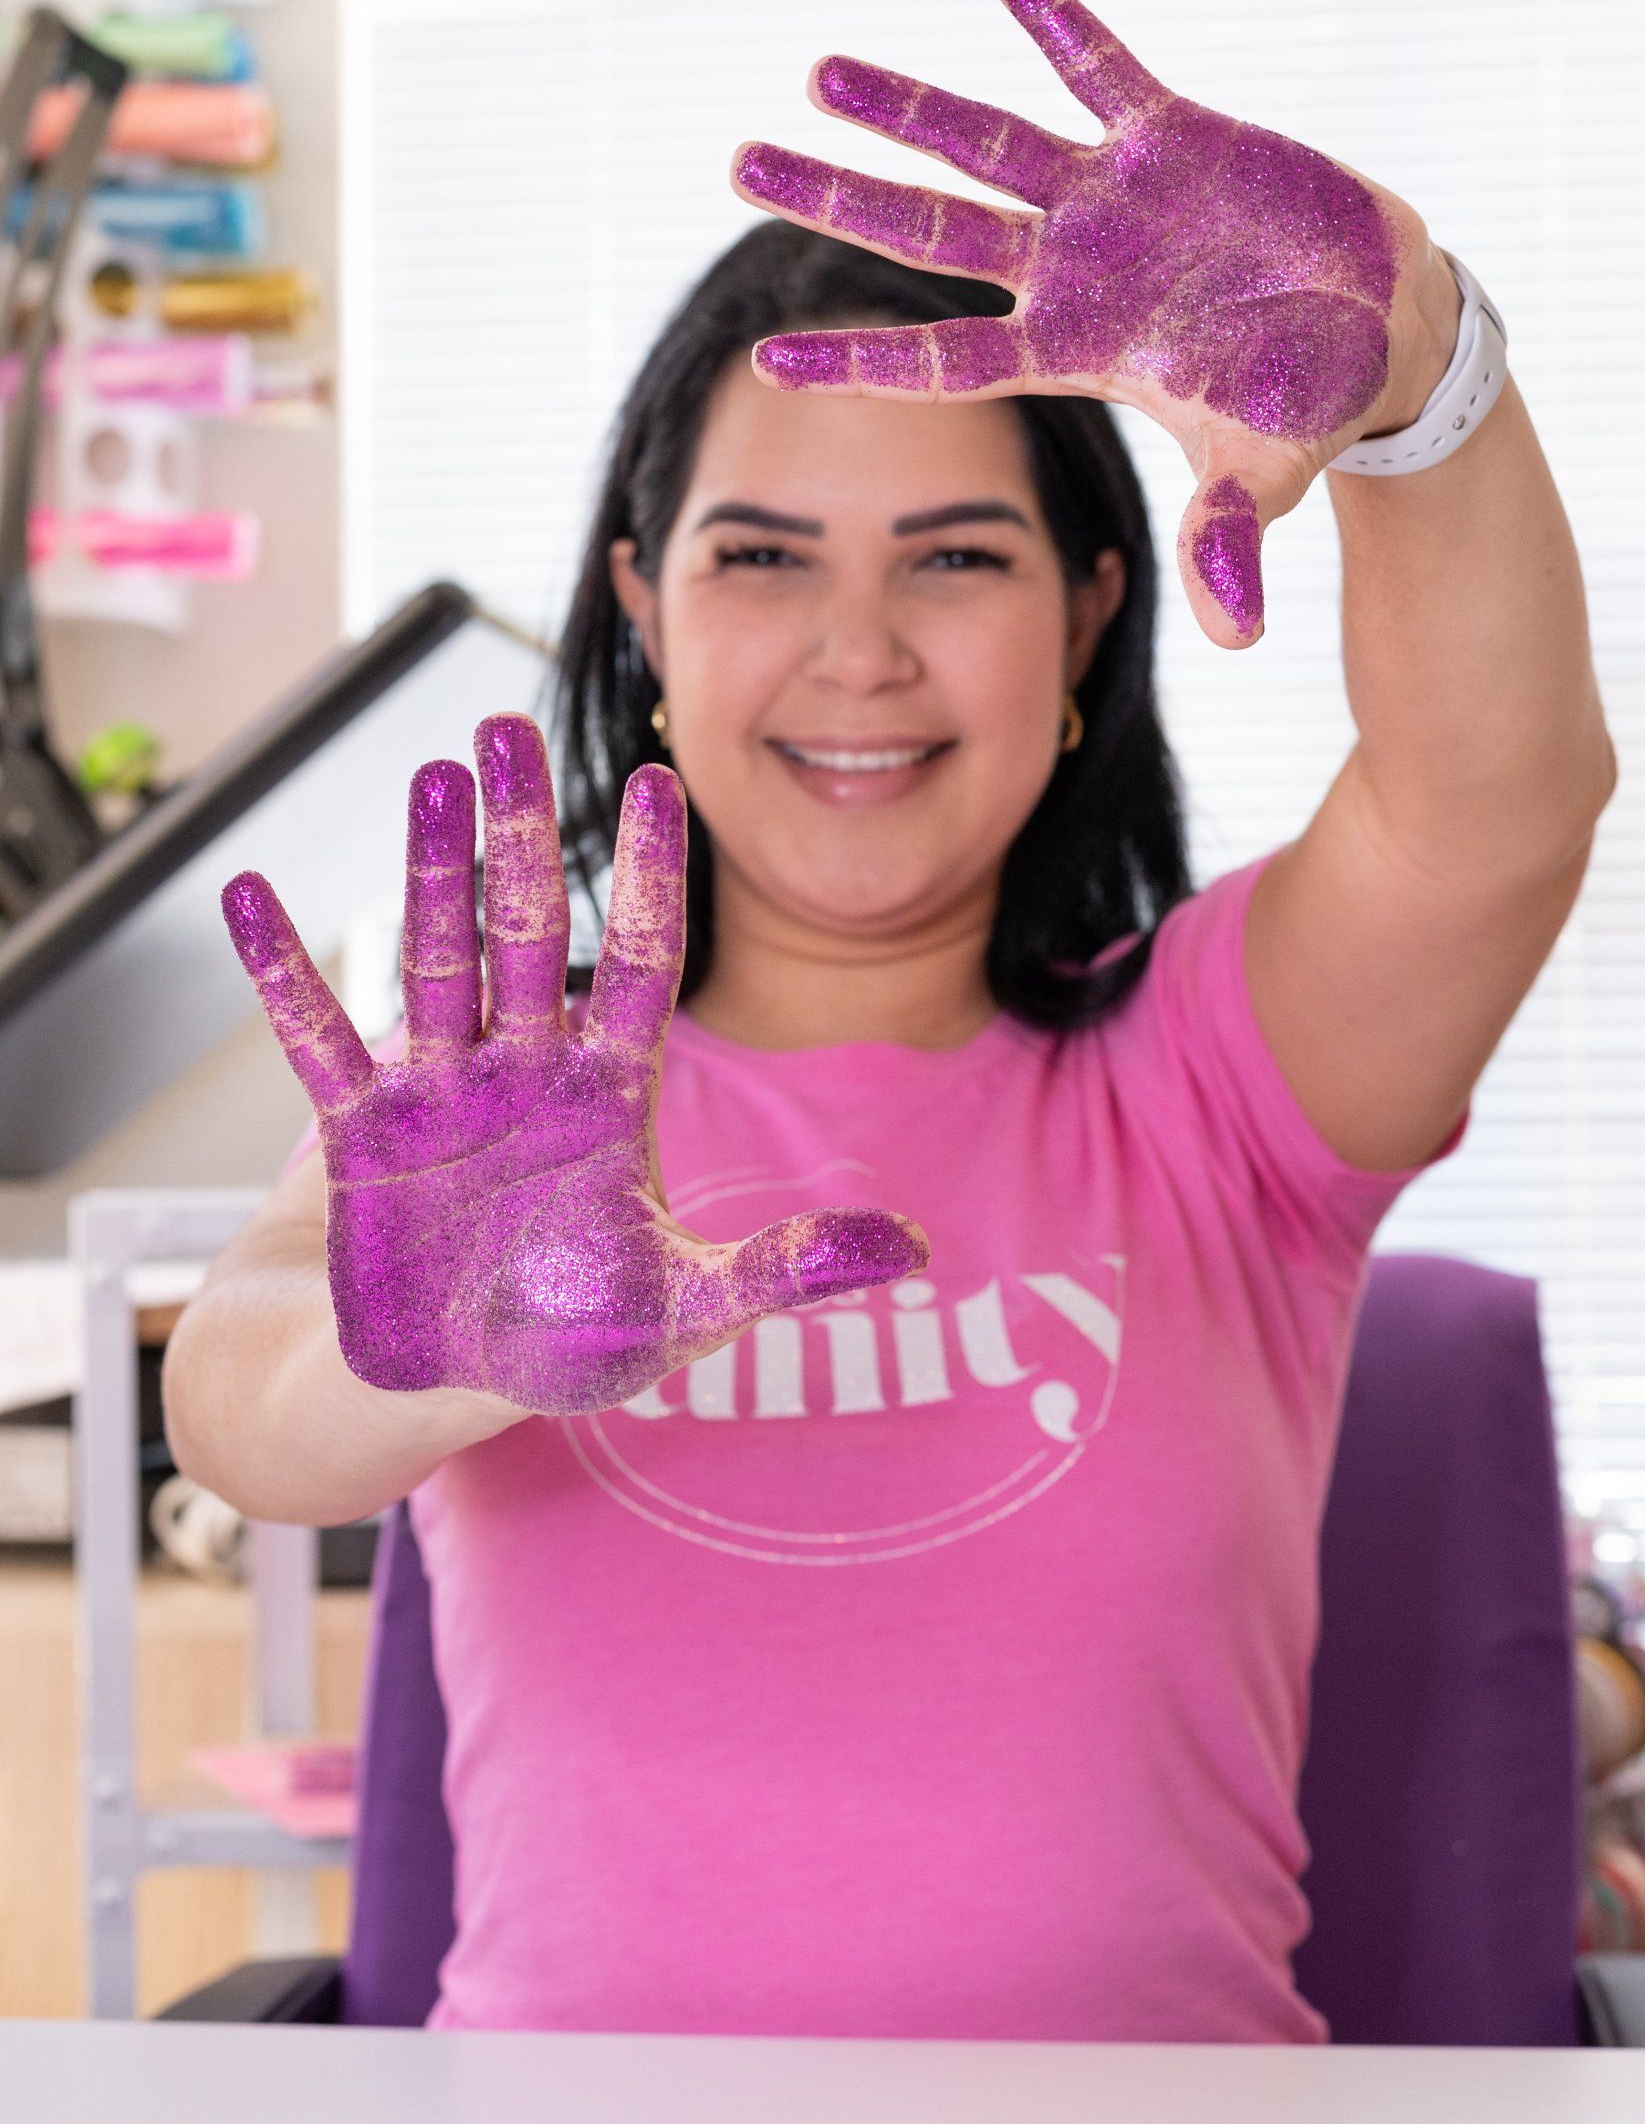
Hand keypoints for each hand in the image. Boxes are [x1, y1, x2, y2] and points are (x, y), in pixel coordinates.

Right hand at [221, 715, 926, 1414]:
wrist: (437, 1396)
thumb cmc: (565, 1348)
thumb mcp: (687, 1314)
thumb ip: (786, 1271)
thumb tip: (916, 1252)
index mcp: (611, 1098)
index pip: (640, 963)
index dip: (649, 876)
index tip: (664, 779)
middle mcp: (527, 1072)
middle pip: (529, 931)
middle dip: (524, 832)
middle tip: (509, 726)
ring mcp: (440, 1092)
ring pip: (438, 959)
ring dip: (430, 872)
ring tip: (431, 774)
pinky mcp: (360, 1132)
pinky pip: (317, 1038)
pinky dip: (283, 972)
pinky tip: (249, 891)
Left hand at [732, 0, 1459, 646]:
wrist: (1374, 328)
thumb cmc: (1303, 410)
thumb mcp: (1266, 475)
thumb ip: (1231, 541)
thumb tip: (1236, 636)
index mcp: (1073, 352)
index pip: (943, 360)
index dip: (861, 357)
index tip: (769, 356)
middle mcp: (1068, 271)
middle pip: (927, 232)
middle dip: (836, 197)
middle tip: (738, 163)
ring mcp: (1108, 200)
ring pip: (983, 140)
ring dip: (903, 105)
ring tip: (816, 68)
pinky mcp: (1168, 135)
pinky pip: (1095, 60)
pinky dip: (1047, 12)